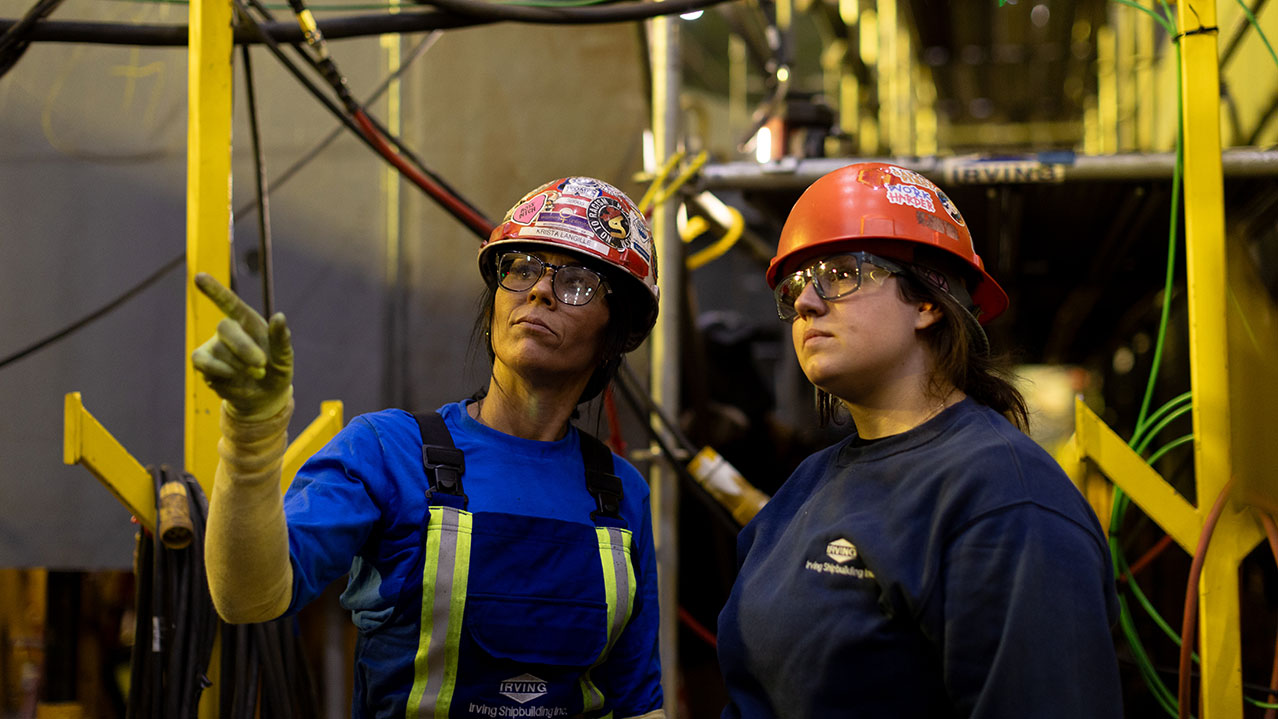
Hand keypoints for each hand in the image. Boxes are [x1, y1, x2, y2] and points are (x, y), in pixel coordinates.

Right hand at [191, 273, 292, 420]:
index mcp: (249, 322)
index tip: (199, 277)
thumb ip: (282, 339)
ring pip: (219, 351)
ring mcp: (214, 345)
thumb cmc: (276, 370)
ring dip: (239, 366)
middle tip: (261, 365)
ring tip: (255, 375)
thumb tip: (279, 317)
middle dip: (244, 348)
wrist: (265, 396)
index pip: (230, 302)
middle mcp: (229, 329)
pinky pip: (202, 362)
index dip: (215, 290)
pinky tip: (233, 377)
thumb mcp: (284, 358)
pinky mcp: (203, 361)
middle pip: (225, 327)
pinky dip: (220, 371)